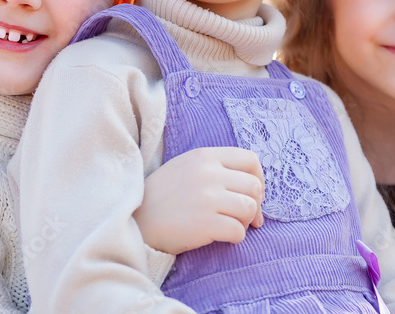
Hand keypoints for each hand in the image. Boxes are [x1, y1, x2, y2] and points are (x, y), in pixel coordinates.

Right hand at [135, 147, 263, 254]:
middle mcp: (208, 173)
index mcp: (205, 156)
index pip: (250, 159)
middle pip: (254, 186)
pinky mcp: (205, 224)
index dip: (258, 178)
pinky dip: (235, 237)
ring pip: (250, 208)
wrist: (135, 219)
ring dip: (246, 221)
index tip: (252, 194)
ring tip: (231, 224)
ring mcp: (207, 198)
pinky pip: (239, 232)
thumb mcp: (188, 167)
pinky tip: (221, 237)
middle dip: (255, 204)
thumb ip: (218, 168)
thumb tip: (256, 189)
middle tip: (245, 216)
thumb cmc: (165, 195)